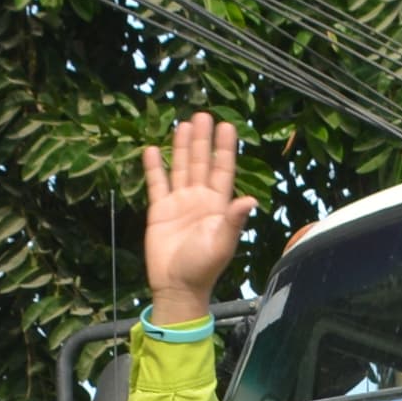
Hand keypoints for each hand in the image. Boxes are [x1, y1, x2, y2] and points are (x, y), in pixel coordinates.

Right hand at [136, 111, 256, 324]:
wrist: (177, 286)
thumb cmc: (204, 267)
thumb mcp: (222, 243)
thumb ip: (234, 220)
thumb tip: (249, 199)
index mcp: (219, 205)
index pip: (223, 170)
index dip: (225, 149)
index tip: (227, 126)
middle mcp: (200, 199)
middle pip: (201, 163)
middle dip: (202, 140)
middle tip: (203, 114)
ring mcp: (179, 203)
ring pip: (181, 168)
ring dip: (181, 147)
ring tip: (183, 123)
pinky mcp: (159, 210)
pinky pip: (156, 184)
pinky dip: (154, 167)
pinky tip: (152, 149)